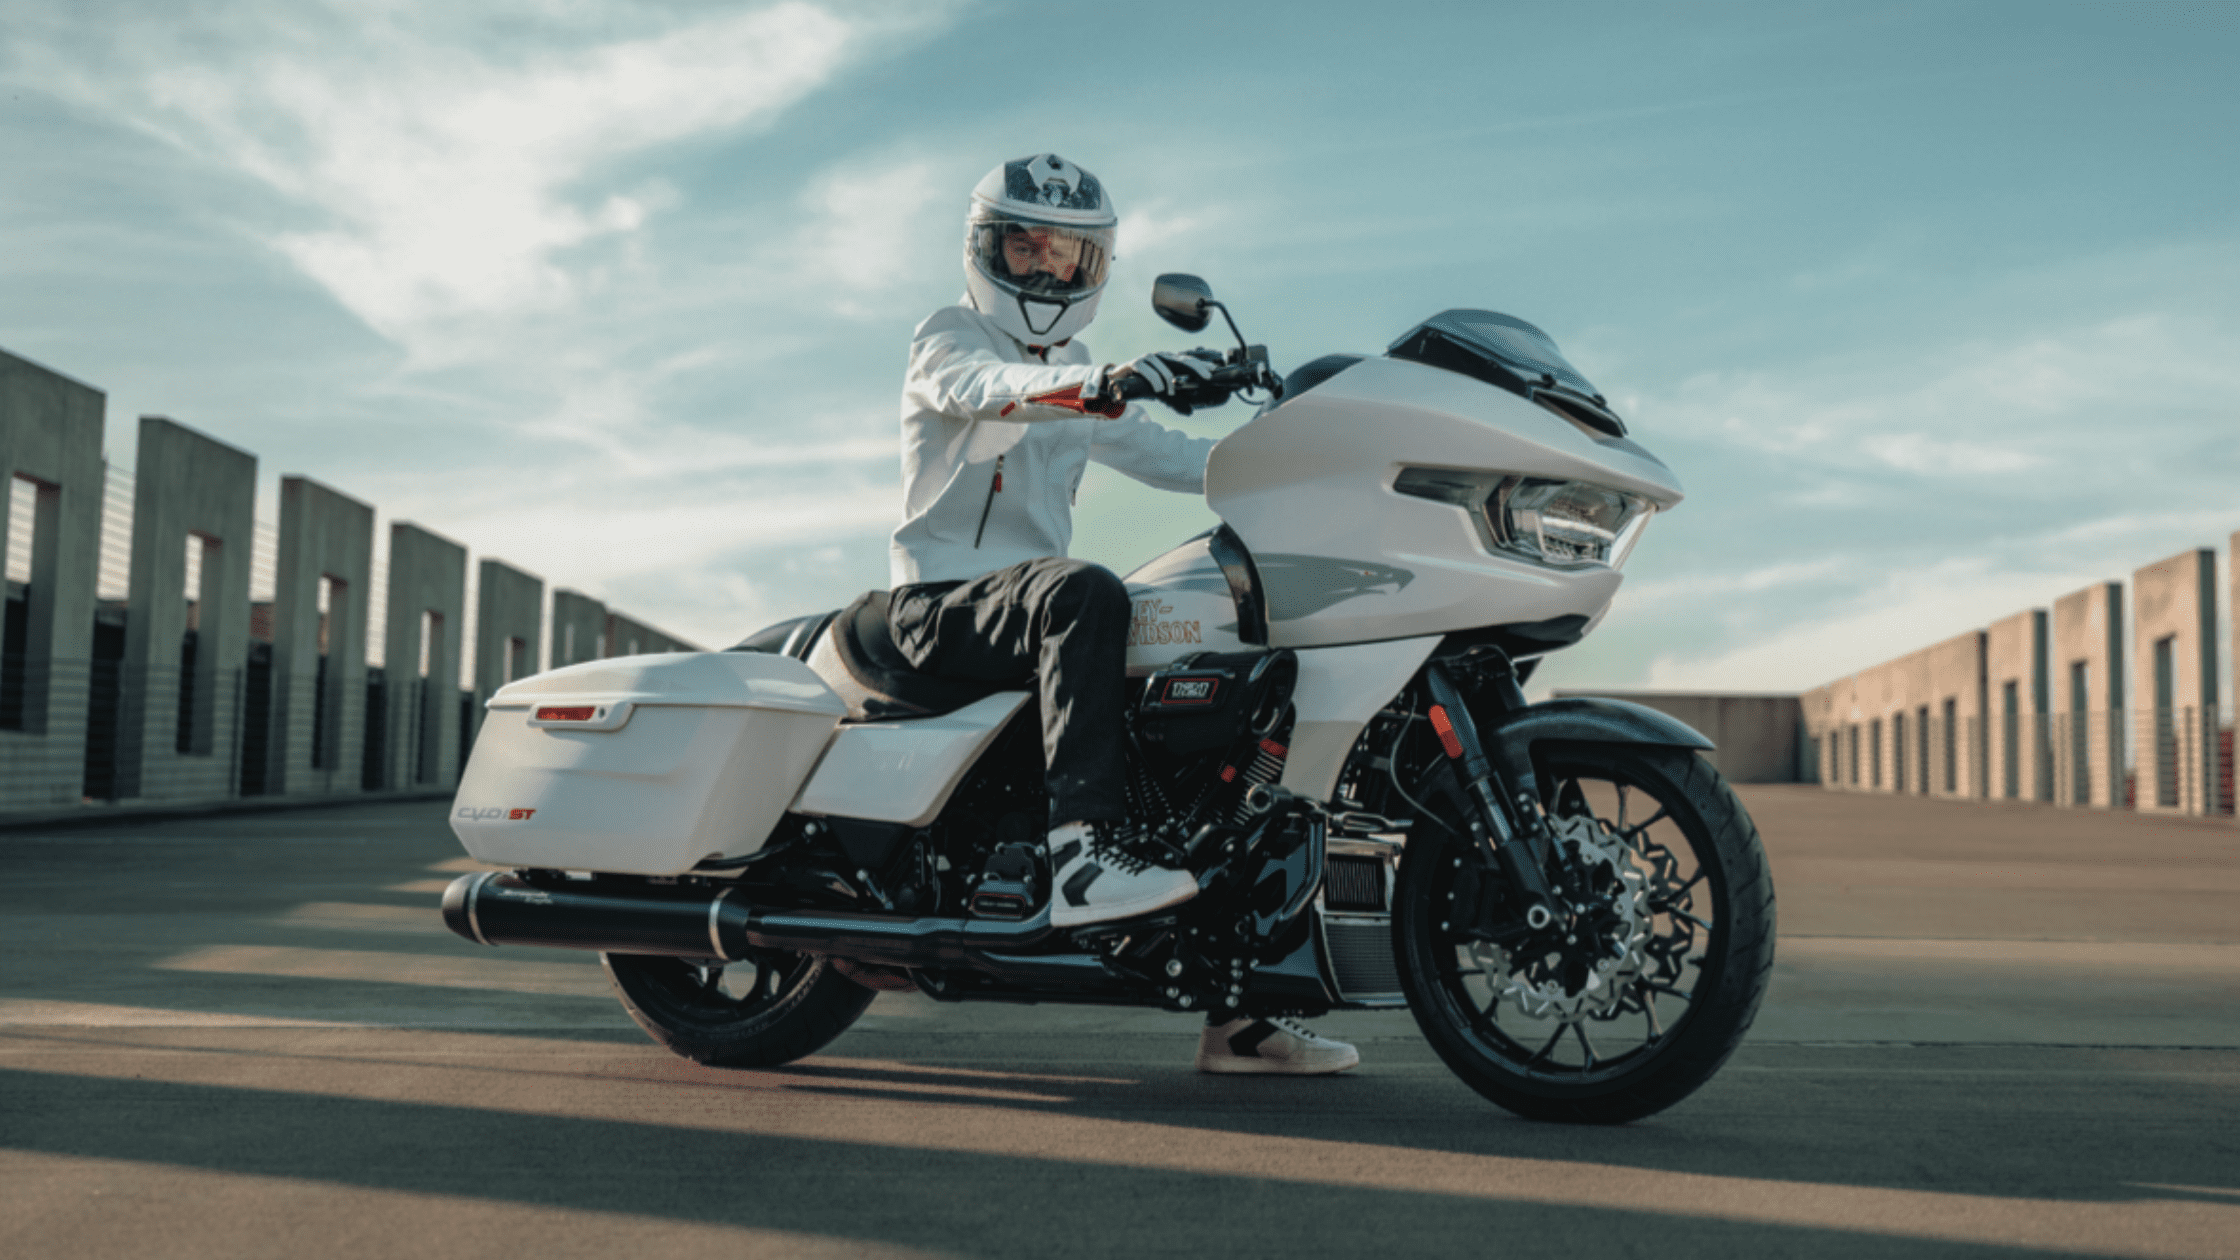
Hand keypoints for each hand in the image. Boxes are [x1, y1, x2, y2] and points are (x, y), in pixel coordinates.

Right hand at [1097, 350, 1228, 413]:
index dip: (1202, 365)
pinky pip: (1145, 367)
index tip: (1215, 370)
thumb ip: (1175, 402)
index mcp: (1170, 363)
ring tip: (1169, 392)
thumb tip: (1190, 412)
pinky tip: (1157, 388)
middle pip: (1182, 359)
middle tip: (1207, 376)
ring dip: (1168, 379)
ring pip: (1163, 364)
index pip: (1189, 362)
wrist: (1118, 383)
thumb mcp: (1162, 395)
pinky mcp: (1135, 363)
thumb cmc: (1144, 386)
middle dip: (1196, 366)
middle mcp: (1162, 358)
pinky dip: (1153, 377)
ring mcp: (1149, 358)